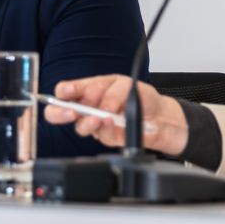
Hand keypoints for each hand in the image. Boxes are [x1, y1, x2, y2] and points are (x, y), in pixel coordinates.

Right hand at [41, 75, 188, 156]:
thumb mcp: (128, 84)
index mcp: (90, 91)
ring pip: (80, 127)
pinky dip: (106, 129)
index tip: (68, 92)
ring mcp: (97, 126)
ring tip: (98, 117)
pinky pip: (101, 136)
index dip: (63, 92)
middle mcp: (89, 109)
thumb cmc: (144, 98)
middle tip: (71, 112)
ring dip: (87, 122)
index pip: (66, 91)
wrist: (164, 118)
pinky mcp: (109, 139)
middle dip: (61, 113)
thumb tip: (103, 106)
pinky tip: (112, 123)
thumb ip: (113, 92)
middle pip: (60, 113)